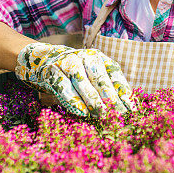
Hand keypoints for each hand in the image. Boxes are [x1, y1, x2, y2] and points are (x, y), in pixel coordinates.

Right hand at [14, 43, 133, 116]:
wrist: (42, 59)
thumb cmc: (74, 73)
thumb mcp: (91, 74)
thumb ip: (105, 86)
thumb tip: (125, 107)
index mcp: (98, 57)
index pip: (115, 74)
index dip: (124, 92)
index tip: (131, 109)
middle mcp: (84, 57)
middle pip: (100, 80)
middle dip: (111, 99)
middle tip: (119, 115)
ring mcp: (67, 62)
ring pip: (83, 84)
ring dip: (94, 101)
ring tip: (103, 115)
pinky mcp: (52, 71)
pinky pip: (65, 89)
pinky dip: (74, 102)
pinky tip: (83, 113)